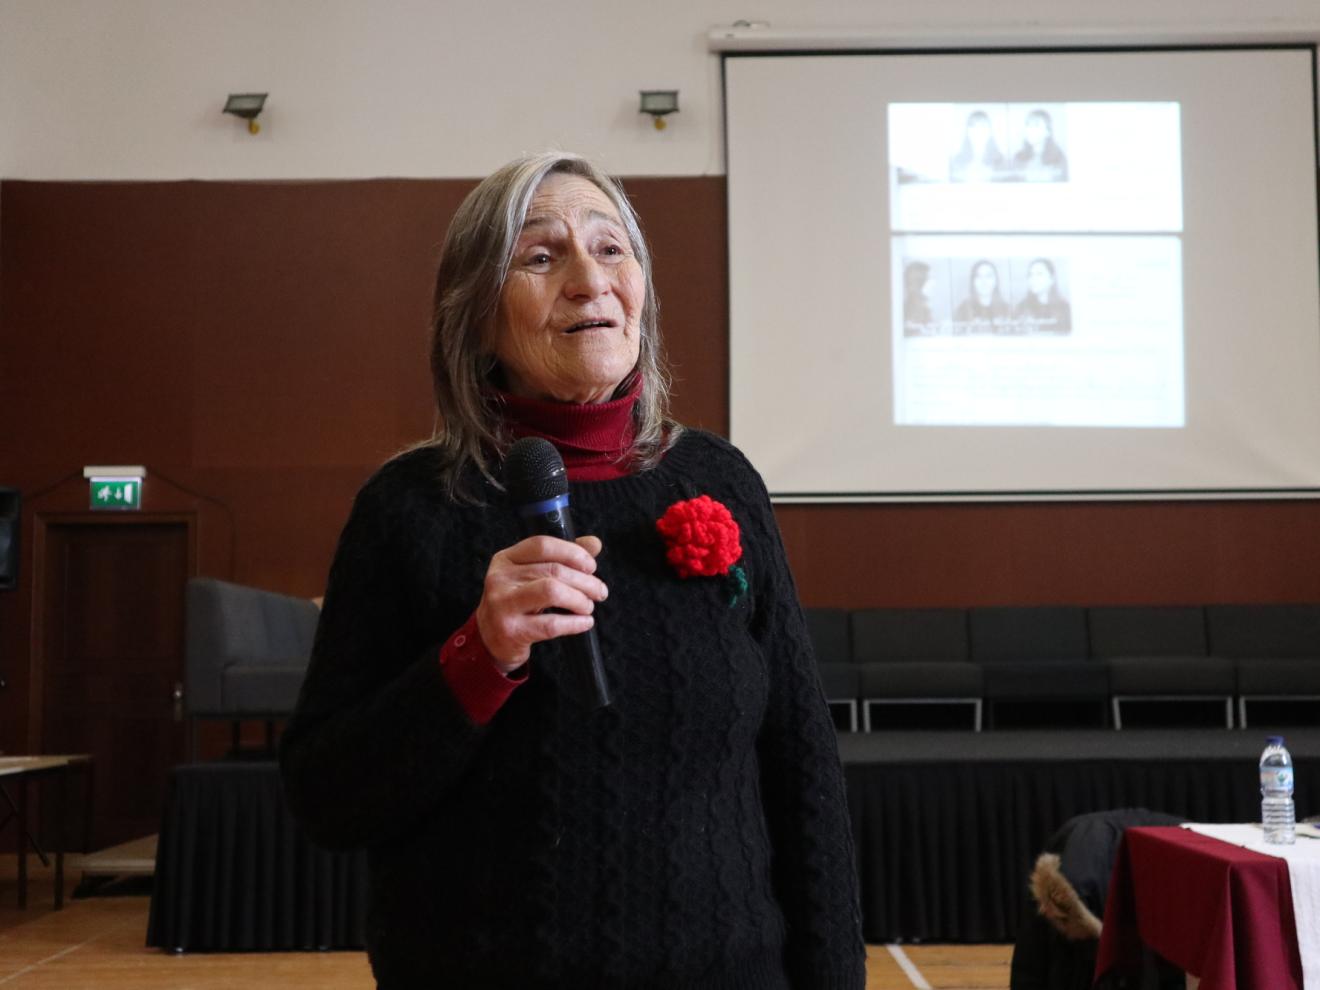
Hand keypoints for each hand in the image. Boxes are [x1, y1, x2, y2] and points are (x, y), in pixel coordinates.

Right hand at [475, 535, 605, 672]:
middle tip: (599, 591)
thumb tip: (594, 544)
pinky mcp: (511, 630)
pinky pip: (551, 624)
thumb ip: (562, 558)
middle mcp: (500, 578)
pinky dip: (575, 623)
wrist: (490, 639)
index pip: (542, 545)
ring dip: (579, 599)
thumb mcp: (533, 575)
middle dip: (585, 581)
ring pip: (552, 592)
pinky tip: (585, 622)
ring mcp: (503, 604)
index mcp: (506, 559)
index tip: (591, 566)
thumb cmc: (517, 602)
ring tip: (588, 606)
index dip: (572, 552)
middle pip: (553, 570)